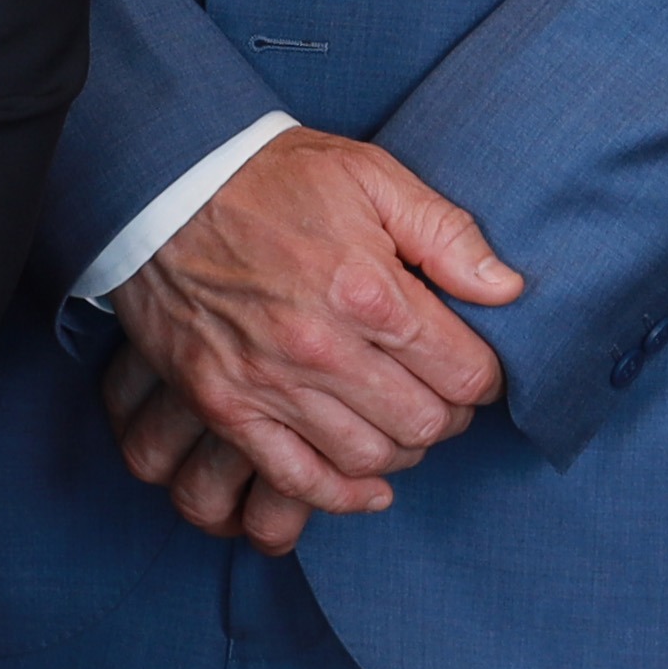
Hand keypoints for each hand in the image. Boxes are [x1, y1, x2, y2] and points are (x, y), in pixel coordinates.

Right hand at [111, 128, 523, 525]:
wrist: (159, 183)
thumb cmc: (268, 176)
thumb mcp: (368, 174)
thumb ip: (445, 232)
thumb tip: (508, 290)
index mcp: (368, 290)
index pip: (466, 373)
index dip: (484, 375)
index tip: (473, 364)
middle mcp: (321, 347)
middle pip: (425, 423)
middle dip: (448, 414)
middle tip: (439, 392)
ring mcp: (268, 382)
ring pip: (370, 457)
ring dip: (400, 450)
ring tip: (398, 420)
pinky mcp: (223, 404)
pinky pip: (296, 478)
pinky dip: (340, 494)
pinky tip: (366, 485)